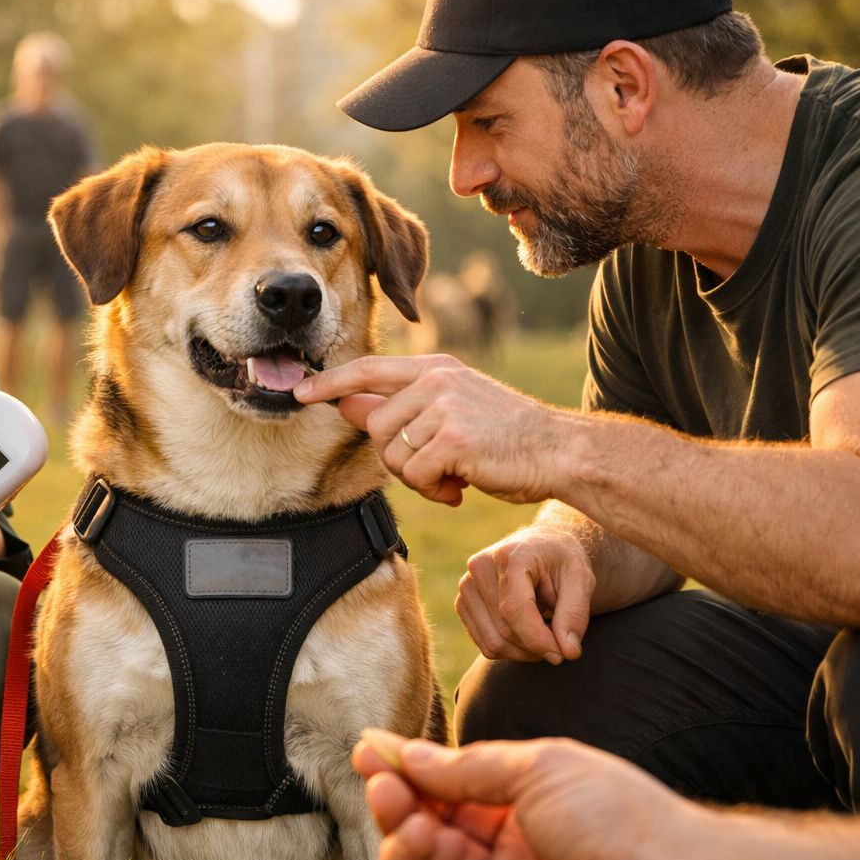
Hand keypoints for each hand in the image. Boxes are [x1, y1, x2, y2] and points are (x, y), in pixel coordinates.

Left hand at [294, 355, 554, 505]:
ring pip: (392, 453)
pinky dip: (432, 490)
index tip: (301, 392)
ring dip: (416, 477)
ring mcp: (445, 407)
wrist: (558, 451)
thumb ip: (400, 408)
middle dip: (396, 457)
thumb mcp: (450, 413)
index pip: (369, 369)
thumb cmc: (505, 437)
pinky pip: (414, 475)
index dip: (332, 383)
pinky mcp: (454, 439)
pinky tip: (460, 486)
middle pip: (375, 426)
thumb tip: (346, 405)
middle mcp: (437, 381)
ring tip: (451, 476)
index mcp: (436, 369)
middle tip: (434, 469)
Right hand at [353, 731, 704, 859]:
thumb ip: (467, 766)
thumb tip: (408, 753)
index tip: (371, 748)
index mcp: (523, 811)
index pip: (450, 791)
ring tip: (392, 799)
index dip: (410, 770)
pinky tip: (416, 833)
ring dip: (398, 829)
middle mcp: (506, 855)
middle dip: (396, 797)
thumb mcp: (536, 767)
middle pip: (429, 827)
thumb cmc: (615, 814)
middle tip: (374, 771)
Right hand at [459, 525, 593, 662]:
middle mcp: (480, 568)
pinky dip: (511, 649)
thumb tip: (568, 652)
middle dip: (536, 647)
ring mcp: (467, 586)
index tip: (562, 655)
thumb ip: (575, 614)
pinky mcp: (463, 603)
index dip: (538, 639)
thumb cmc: (562, 562)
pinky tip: (528, 632)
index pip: (514, 609)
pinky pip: (486, 644)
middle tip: (561, 644)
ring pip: (494, 643)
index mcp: (510, 555)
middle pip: (505, 630)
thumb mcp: (581, 580)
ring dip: (525, 651)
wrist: (542, 548)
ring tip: (545, 633)